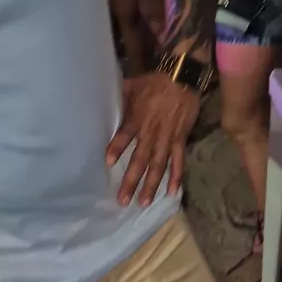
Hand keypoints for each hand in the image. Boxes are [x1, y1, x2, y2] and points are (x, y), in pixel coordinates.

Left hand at [106, 73, 199, 207]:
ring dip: (151, 185)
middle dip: (131, 181)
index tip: (108, 163)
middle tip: (123, 200)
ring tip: (143, 203)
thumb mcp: (132, 85)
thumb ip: (118, 97)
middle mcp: (151, 133)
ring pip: (158, 166)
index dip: (117, 148)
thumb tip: (99, 99)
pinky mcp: (180, 140)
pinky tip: (172, 192)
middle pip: (140, 160)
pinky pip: (178, 161)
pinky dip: (176, 176)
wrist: (182, 78)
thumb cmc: (154, 82)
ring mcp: (167, 139)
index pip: (124, 136)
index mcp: (137, 119)